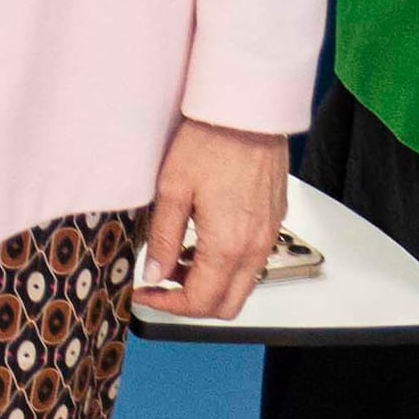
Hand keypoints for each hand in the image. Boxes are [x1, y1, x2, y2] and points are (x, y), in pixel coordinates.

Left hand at [137, 119, 287, 316]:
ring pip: (241, 285)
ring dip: (209, 284)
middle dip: (191, 304)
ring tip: (176, 258)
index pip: (200, 302)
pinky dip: (226, 266)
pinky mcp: (273, 221)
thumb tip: (154, 273)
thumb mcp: (171, 190)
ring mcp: (268, 235)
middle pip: (227, 305)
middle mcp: (255, 247)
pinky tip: (201, 241)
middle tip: (160, 284)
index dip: (166, 305)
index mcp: (228, 245)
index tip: (145, 293)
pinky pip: (252, 261)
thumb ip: (162, 238)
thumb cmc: (211, 142)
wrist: (247, 112)